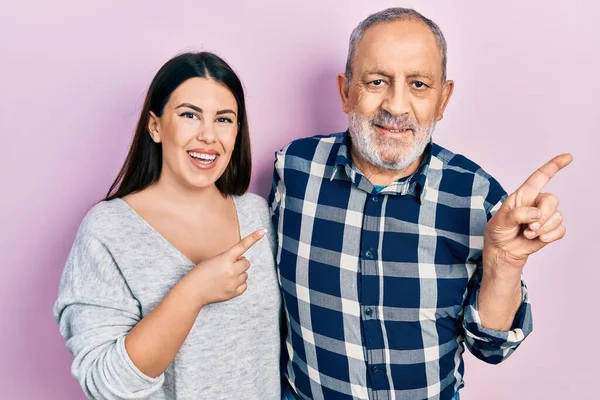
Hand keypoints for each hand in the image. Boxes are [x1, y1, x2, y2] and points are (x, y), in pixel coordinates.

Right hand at [188, 229, 265, 306]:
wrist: (192, 292)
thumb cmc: (199, 274)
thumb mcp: (212, 260)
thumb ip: (228, 258)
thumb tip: (241, 260)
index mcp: (225, 259)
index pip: (242, 246)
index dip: (253, 238)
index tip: (263, 231)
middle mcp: (231, 270)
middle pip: (246, 263)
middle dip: (240, 263)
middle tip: (229, 266)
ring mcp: (233, 282)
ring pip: (246, 274)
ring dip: (239, 273)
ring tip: (225, 276)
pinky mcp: (234, 293)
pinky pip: (244, 285)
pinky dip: (239, 284)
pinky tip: (228, 283)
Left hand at [483, 153, 572, 271]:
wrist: (502, 251)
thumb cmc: (498, 232)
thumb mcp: (500, 221)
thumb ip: (516, 214)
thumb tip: (535, 214)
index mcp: (523, 195)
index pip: (540, 177)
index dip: (554, 166)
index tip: (568, 157)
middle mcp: (536, 203)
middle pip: (552, 200)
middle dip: (543, 214)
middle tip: (529, 227)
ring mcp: (544, 217)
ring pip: (557, 216)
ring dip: (542, 228)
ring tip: (527, 233)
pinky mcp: (550, 230)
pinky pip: (561, 229)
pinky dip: (550, 235)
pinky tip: (539, 238)